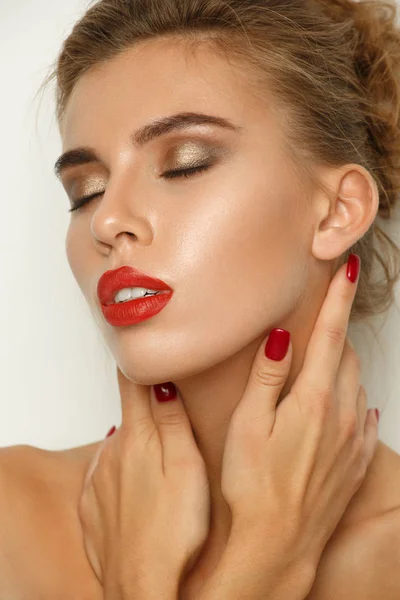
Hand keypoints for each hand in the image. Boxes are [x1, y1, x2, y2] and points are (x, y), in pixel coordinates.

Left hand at [78, 371, 209, 599]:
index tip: (148, 354)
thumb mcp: (188, 468)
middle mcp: (110, 452)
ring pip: (119, 446)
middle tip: (174, 415)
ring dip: (137, 446)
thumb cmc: (174, 531)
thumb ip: (174, 422)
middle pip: (128, 414)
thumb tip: (162, 380)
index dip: (140, 364)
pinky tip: (142, 493)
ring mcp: (97, 479)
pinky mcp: (91, 504)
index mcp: (137, 437)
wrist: (141, 587)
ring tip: (162, 465)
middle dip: (148, 408)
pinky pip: (107, 475)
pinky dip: (123, 474)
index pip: (132, 383)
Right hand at [202, 256, 378, 598]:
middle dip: (335, 330)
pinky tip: (346, 405)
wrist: (278, 544)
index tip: (347, 270)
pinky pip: (364, 417)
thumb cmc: (253, 485)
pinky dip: (354, 400)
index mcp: (313, 399)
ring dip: (341, 365)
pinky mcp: (356, 460)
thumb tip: (280, 336)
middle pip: (344, 355)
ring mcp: (352, 438)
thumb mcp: (248, 424)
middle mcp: (341, 414)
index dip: (338, 298)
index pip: (330, 334)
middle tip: (322, 318)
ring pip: (355, 383)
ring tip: (321, 363)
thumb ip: (267, 376)